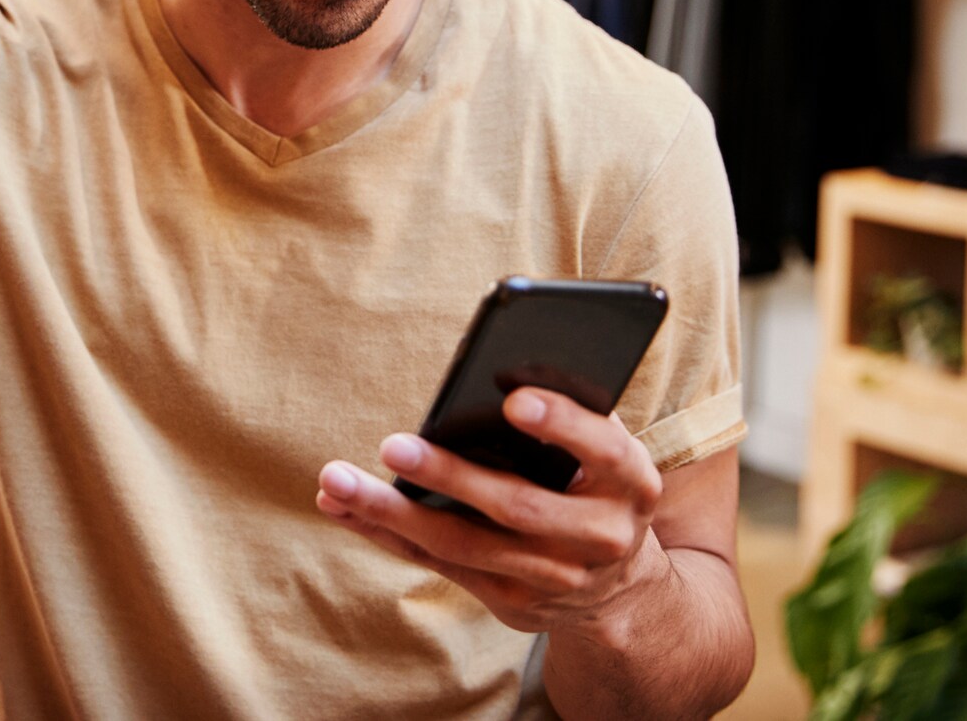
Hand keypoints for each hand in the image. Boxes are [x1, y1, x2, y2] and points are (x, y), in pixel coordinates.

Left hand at [314, 387, 667, 635]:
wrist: (621, 590)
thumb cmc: (596, 484)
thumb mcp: (606, 449)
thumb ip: (572, 411)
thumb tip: (504, 365)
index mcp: (630, 483)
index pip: (603, 449)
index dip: (562, 424)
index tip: (513, 400)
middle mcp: (600, 537)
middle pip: (517, 506)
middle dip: (449, 475)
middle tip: (391, 445)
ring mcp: (554, 578)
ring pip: (464, 545)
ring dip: (392, 513)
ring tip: (335, 480)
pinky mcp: (511, 602)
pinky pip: (439, 564)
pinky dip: (385, 534)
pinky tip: (340, 506)